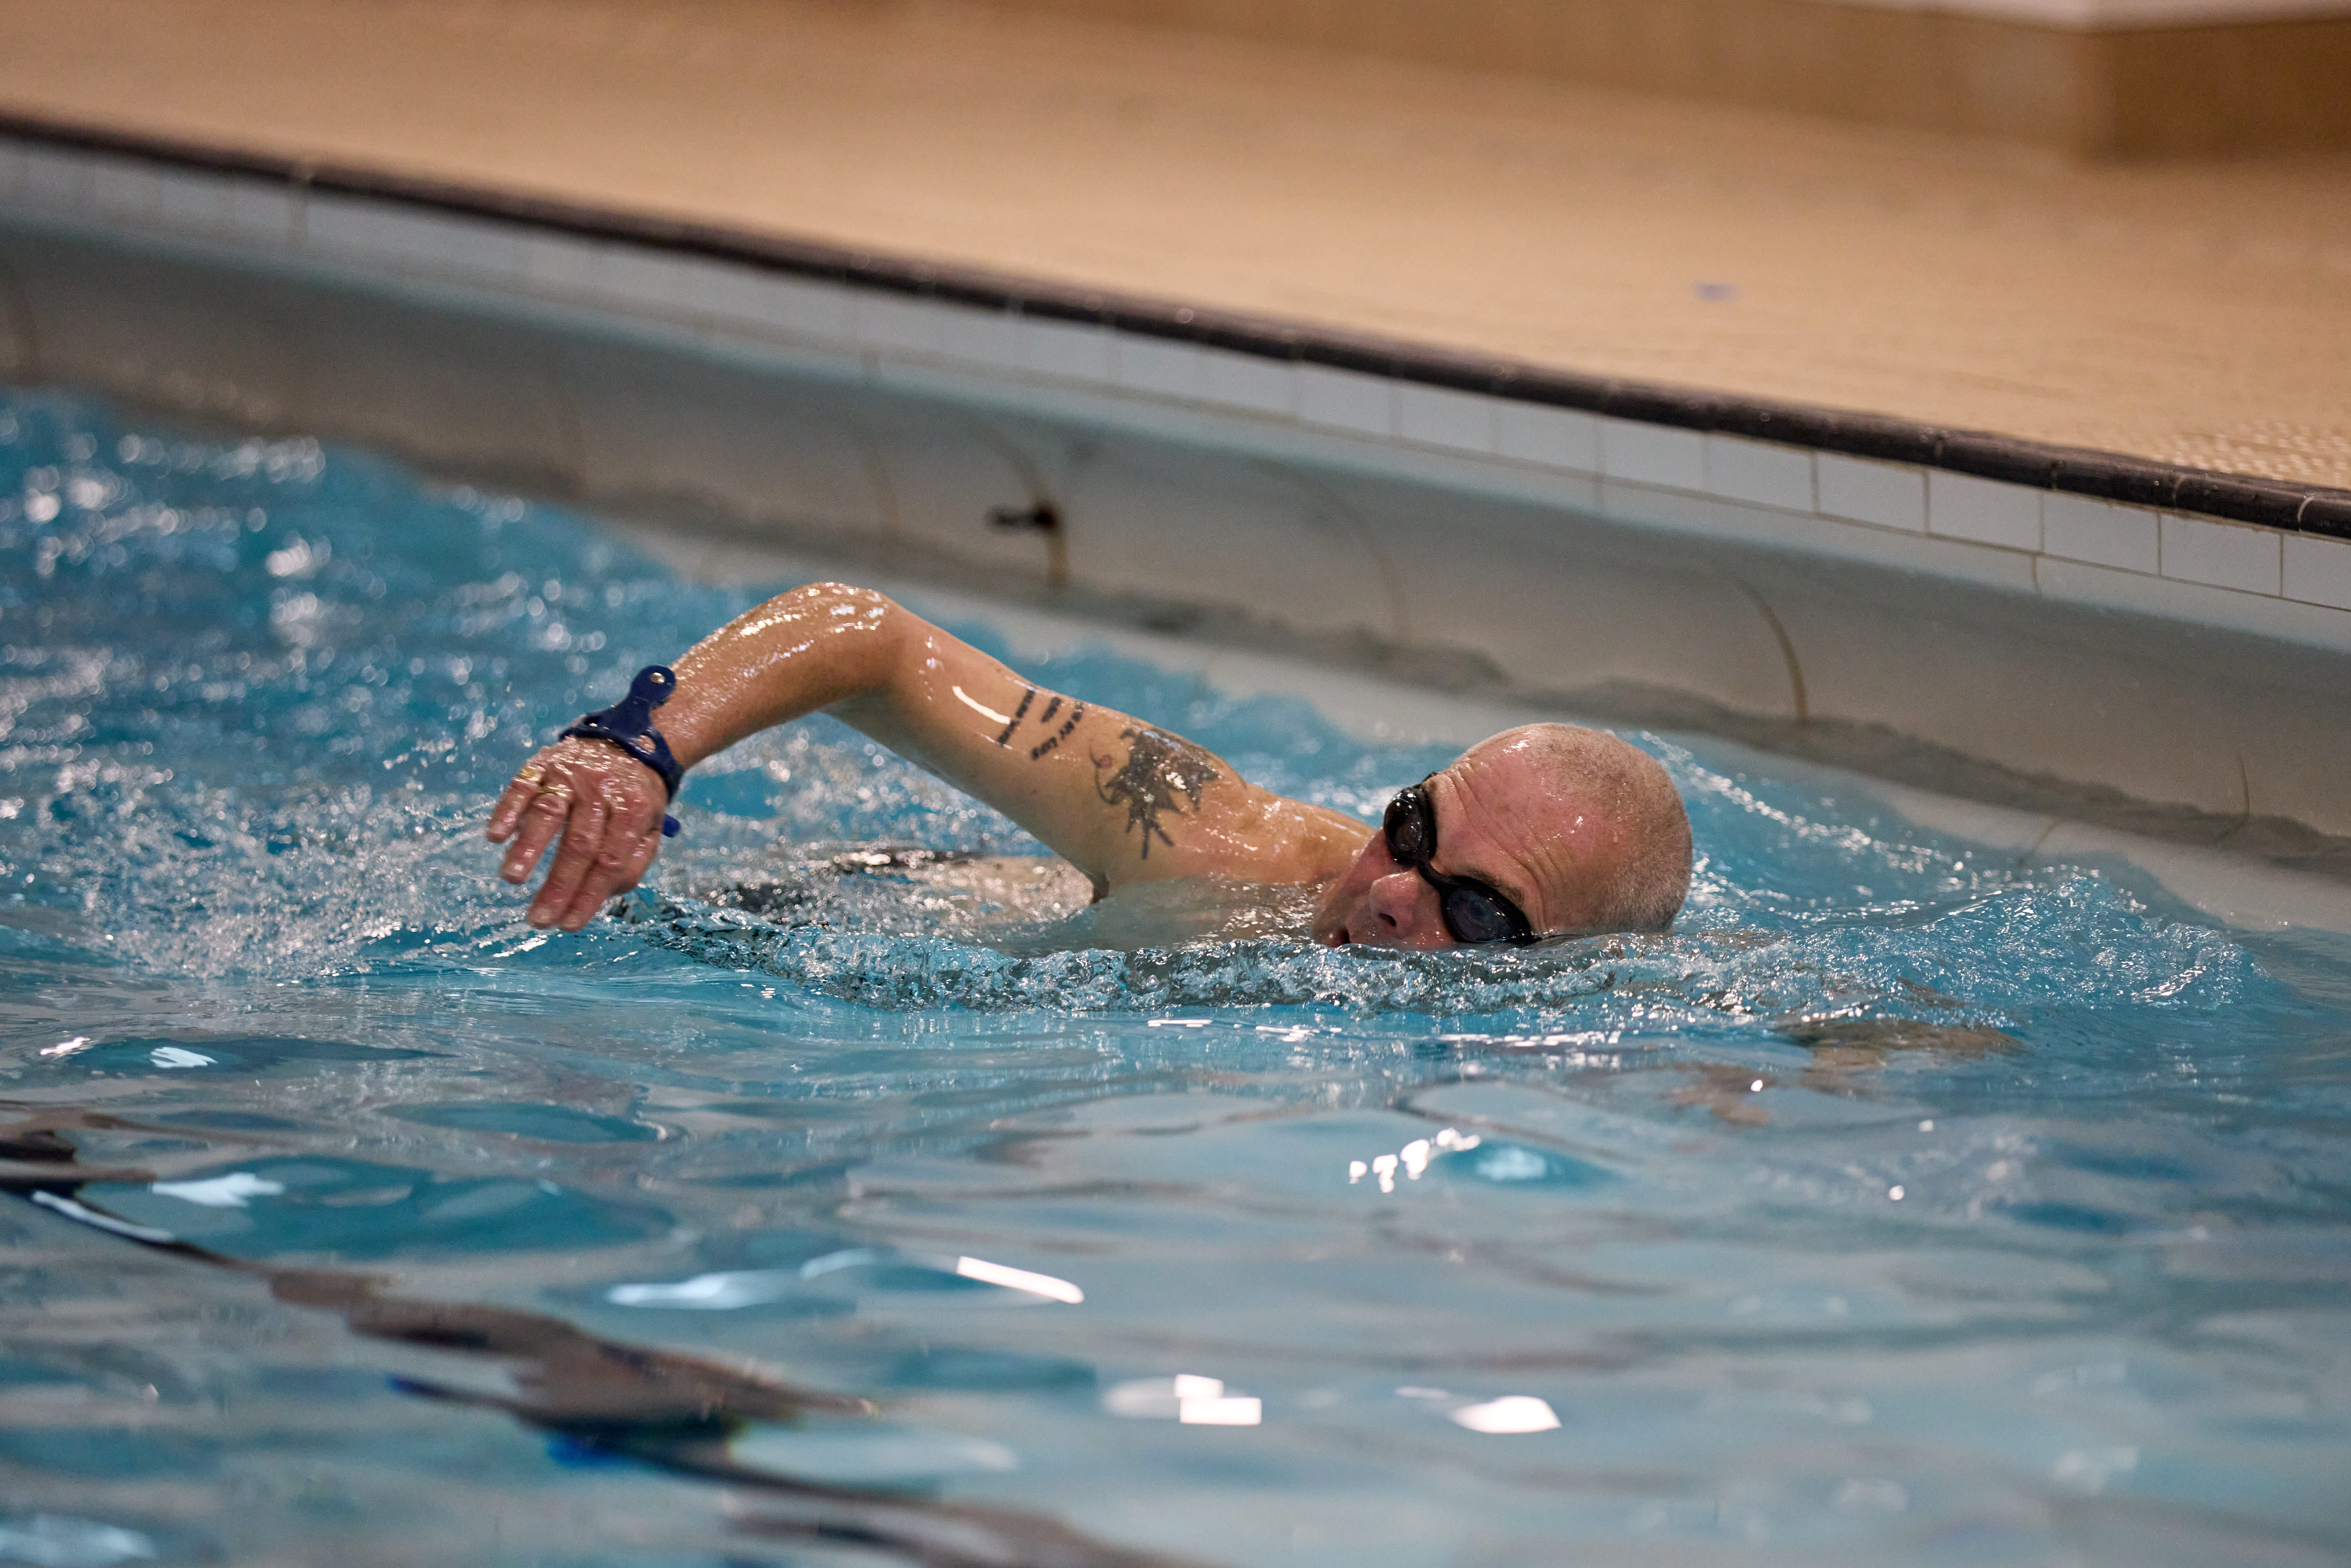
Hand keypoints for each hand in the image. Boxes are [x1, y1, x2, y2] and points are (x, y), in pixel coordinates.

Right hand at [485, 737, 669, 930]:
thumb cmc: (635, 797)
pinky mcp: (543, 763)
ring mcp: (571, 776)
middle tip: (538, 919)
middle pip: (580, 844)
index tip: (568, 925)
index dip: (589, 896)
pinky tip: (496, 836)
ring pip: (550, 812)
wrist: (628, 741)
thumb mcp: (650, 827)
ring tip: (512, 879)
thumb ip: (634, 862)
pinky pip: (523, 786)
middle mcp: (602, 792)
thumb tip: (604, 894)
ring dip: (529, 847)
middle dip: (559, 885)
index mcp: (633, 811)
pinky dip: (508, 810)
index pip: (609, 862)